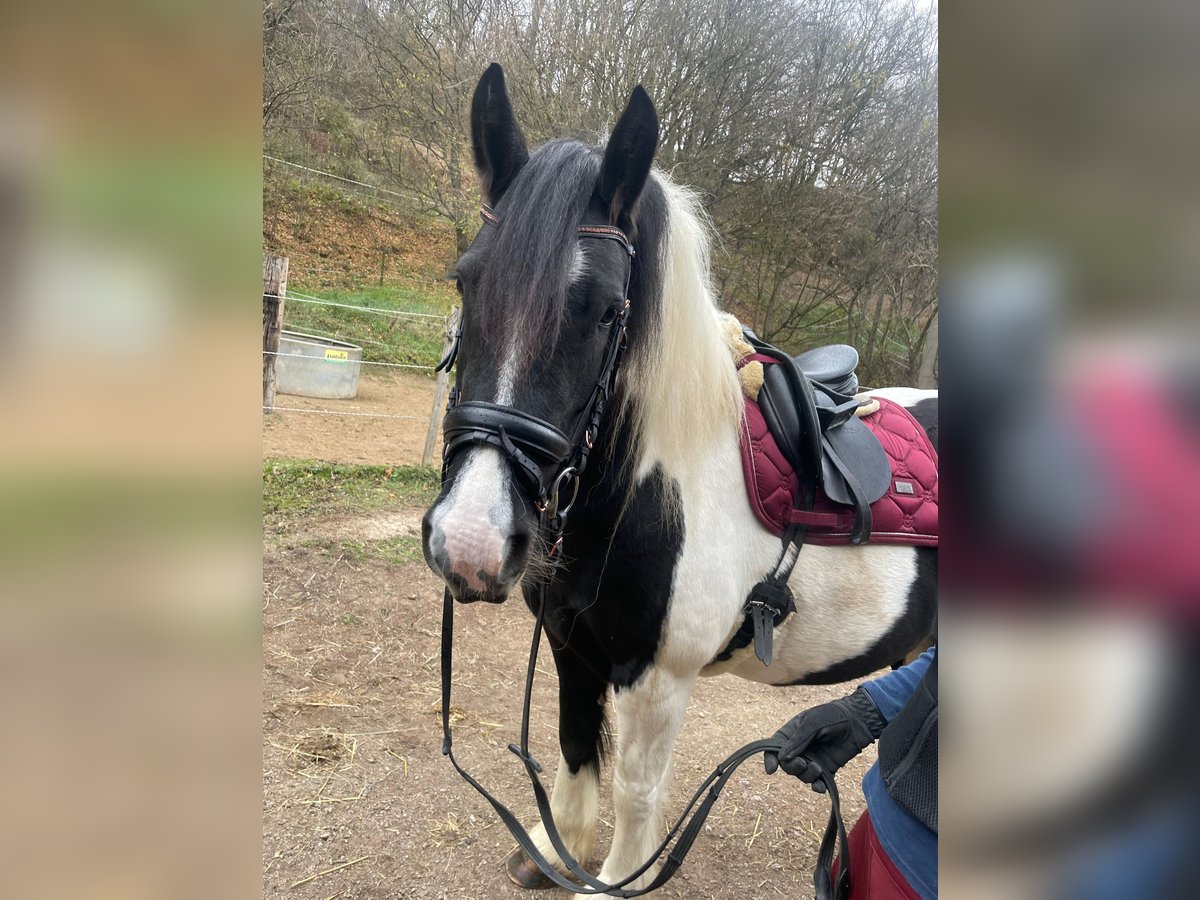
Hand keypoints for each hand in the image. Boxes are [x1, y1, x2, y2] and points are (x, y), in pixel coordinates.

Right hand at [764, 688, 884, 790]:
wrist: (857, 721)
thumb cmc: (832, 716)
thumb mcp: (812, 723)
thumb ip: (797, 741)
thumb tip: (782, 758)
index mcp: (791, 734)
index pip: (774, 748)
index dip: (770, 759)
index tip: (771, 769)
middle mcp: (799, 748)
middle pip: (787, 765)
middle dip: (792, 767)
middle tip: (803, 763)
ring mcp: (813, 759)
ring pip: (802, 775)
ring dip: (807, 776)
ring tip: (818, 769)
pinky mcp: (827, 769)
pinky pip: (818, 782)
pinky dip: (817, 787)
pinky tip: (821, 788)